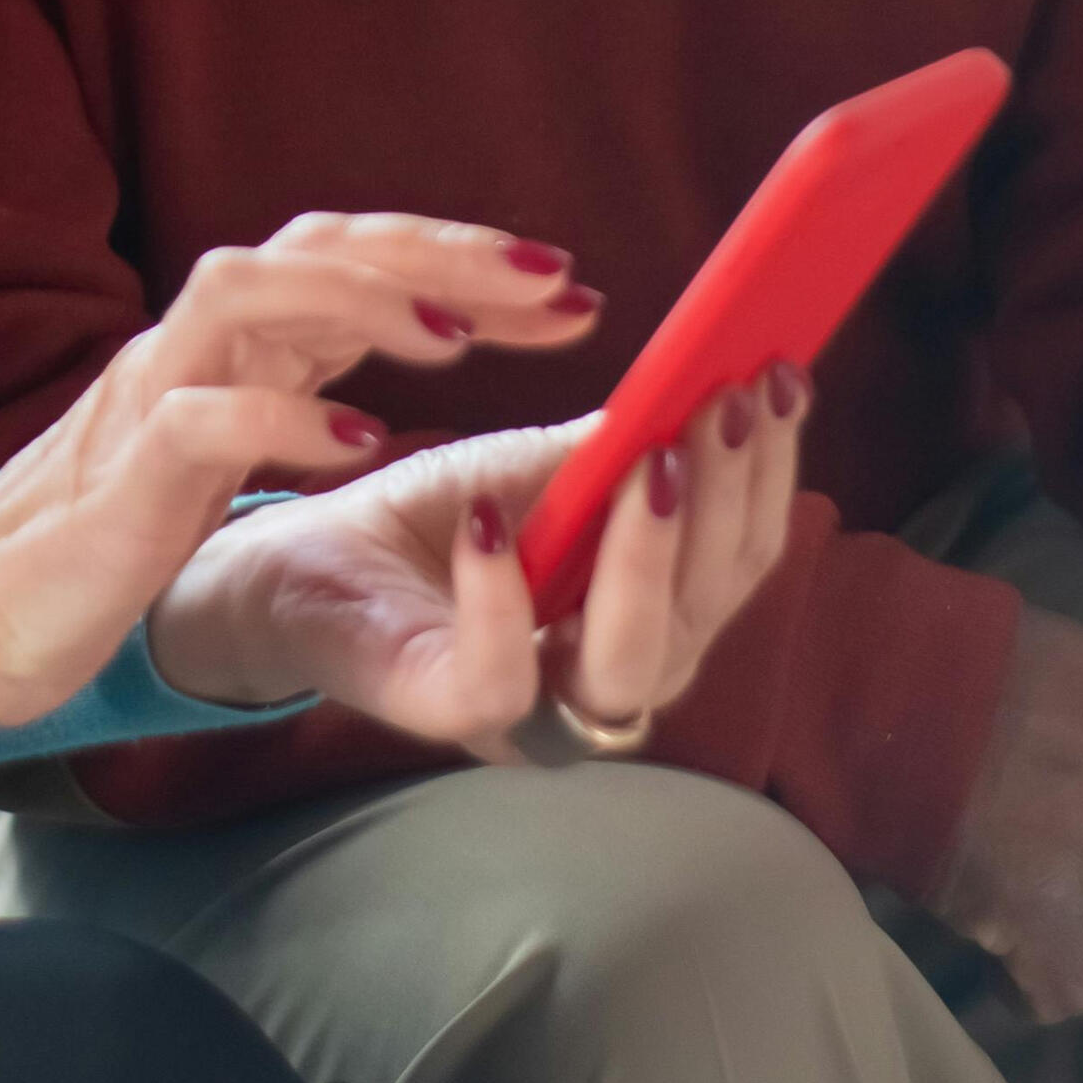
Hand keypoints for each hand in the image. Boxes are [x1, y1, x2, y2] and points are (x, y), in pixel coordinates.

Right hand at [0, 214, 596, 756]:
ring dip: (360, 301)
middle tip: (558, 282)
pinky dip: (285, 421)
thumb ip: (311, 380)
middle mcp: (192, 342)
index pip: (353, 254)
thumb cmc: (113, 538)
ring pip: (247, 290)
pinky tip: (365, 445)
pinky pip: (201, 420)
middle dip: (442, 254)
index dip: (460, 257)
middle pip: (317, 245)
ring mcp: (149, 396)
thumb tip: (438, 334)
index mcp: (232, 341)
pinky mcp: (120, 475)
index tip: (569, 287)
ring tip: (461, 340)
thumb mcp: (232, 443)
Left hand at [146, 372, 803, 749]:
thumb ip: (630, 443)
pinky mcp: (444, 710)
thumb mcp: (543, 464)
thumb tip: (720, 372)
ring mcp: (532, 707)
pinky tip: (493, 520)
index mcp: (647, 618)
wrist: (304, 549)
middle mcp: (606, 678)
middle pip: (706, 611)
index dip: (768, 473)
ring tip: (648, 459)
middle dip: (728, 500)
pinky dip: (504, 598)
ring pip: (631, 662)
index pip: (736, 560)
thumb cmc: (436, 513)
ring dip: (649, 553)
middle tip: (726, 400)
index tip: (778, 374)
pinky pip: (501, 679)